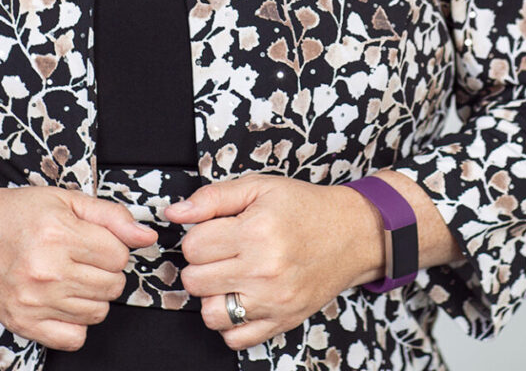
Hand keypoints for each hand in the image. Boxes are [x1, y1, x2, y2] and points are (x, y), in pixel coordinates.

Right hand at [0, 185, 158, 351]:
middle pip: (113, 286)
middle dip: (106, 272)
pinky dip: (76, 324)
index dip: (113, 248)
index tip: (95, 243)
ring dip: (93, 297)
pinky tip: (63, 302)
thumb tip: (147, 236)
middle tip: (83, 259)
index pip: (119, 256)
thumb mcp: (66, 200)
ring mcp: (33, 301)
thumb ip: (111, 216)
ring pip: (98, 312)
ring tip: (72, 278)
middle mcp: (45, 270)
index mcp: (58, 234)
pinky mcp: (22, 323)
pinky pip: (74, 339)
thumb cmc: (16, 214)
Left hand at [165, 175, 382, 351]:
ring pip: (210, 314)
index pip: (192, 246)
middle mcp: (264, 269)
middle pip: (195, 280)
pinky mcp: (282, 321)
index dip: (199, 236)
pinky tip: (243, 298)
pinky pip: (235, 338)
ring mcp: (273, 300)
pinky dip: (232, 323)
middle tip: (223, 253)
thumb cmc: (304, 208)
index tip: (216, 232)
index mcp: (255, 231)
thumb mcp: (260, 187)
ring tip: (230, 277)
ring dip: (213, 295)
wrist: (352, 234)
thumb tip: (174, 212)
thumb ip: (213, 198)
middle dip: (202, 264)